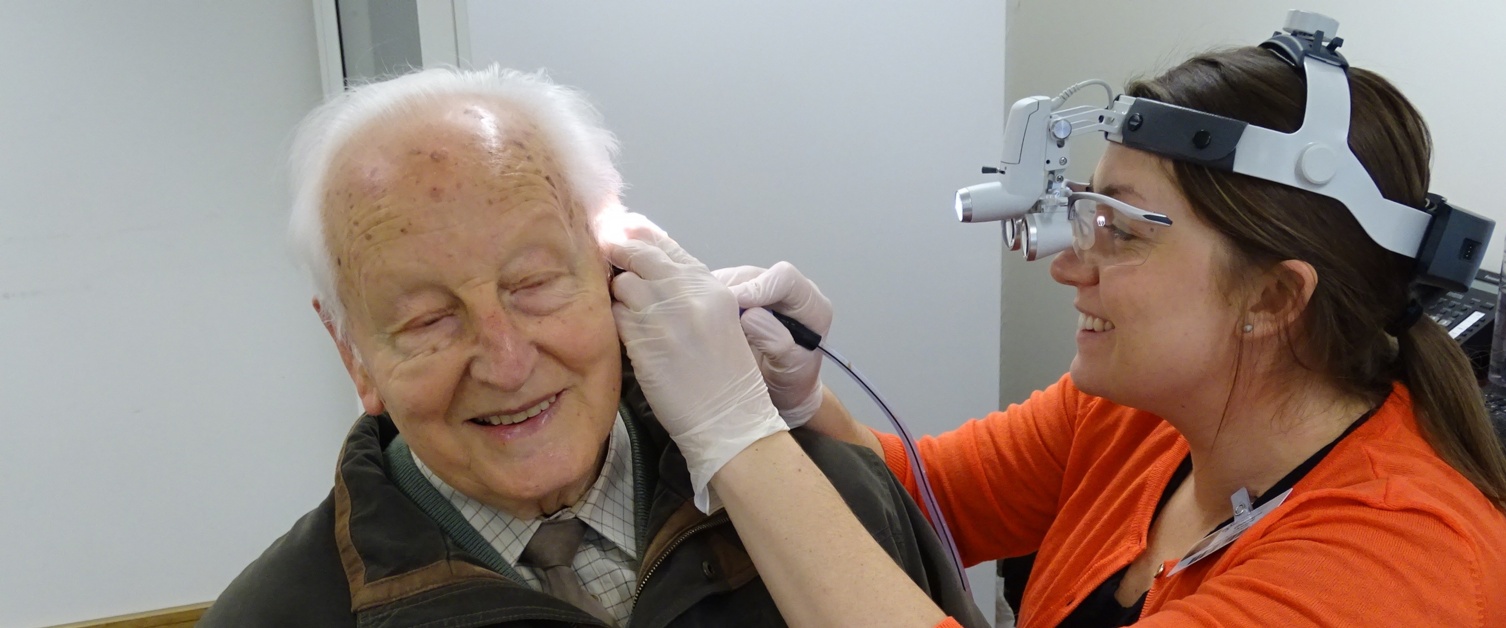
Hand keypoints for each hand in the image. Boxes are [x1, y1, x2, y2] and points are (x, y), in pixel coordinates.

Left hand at [600, 214, 787, 511]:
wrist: (730, 418)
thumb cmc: (725, 375)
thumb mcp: (719, 319)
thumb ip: (690, 291)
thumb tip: (651, 267)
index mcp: (711, 287)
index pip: (668, 247)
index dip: (641, 234)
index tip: (624, 228)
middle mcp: (689, 296)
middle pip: (640, 255)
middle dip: (617, 248)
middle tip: (603, 246)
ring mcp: (665, 318)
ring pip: (623, 283)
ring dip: (614, 288)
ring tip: (615, 298)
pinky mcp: (644, 343)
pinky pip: (615, 316)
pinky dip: (612, 317)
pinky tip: (615, 324)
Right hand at [712, 262, 832, 427]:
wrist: (781, 393)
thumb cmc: (791, 382)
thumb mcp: (791, 371)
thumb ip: (778, 344)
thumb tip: (750, 316)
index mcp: (810, 304)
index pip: (786, 279)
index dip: (759, 286)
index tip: (736, 301)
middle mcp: (785, 291)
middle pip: (753, 275)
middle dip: (731, 293)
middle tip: (711, 316)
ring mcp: (761, 291)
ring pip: (732, 279)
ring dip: (715, 297)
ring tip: (704, 321)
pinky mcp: (739, 296)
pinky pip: (718, 289)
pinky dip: (706, 301)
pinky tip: (700, 319)